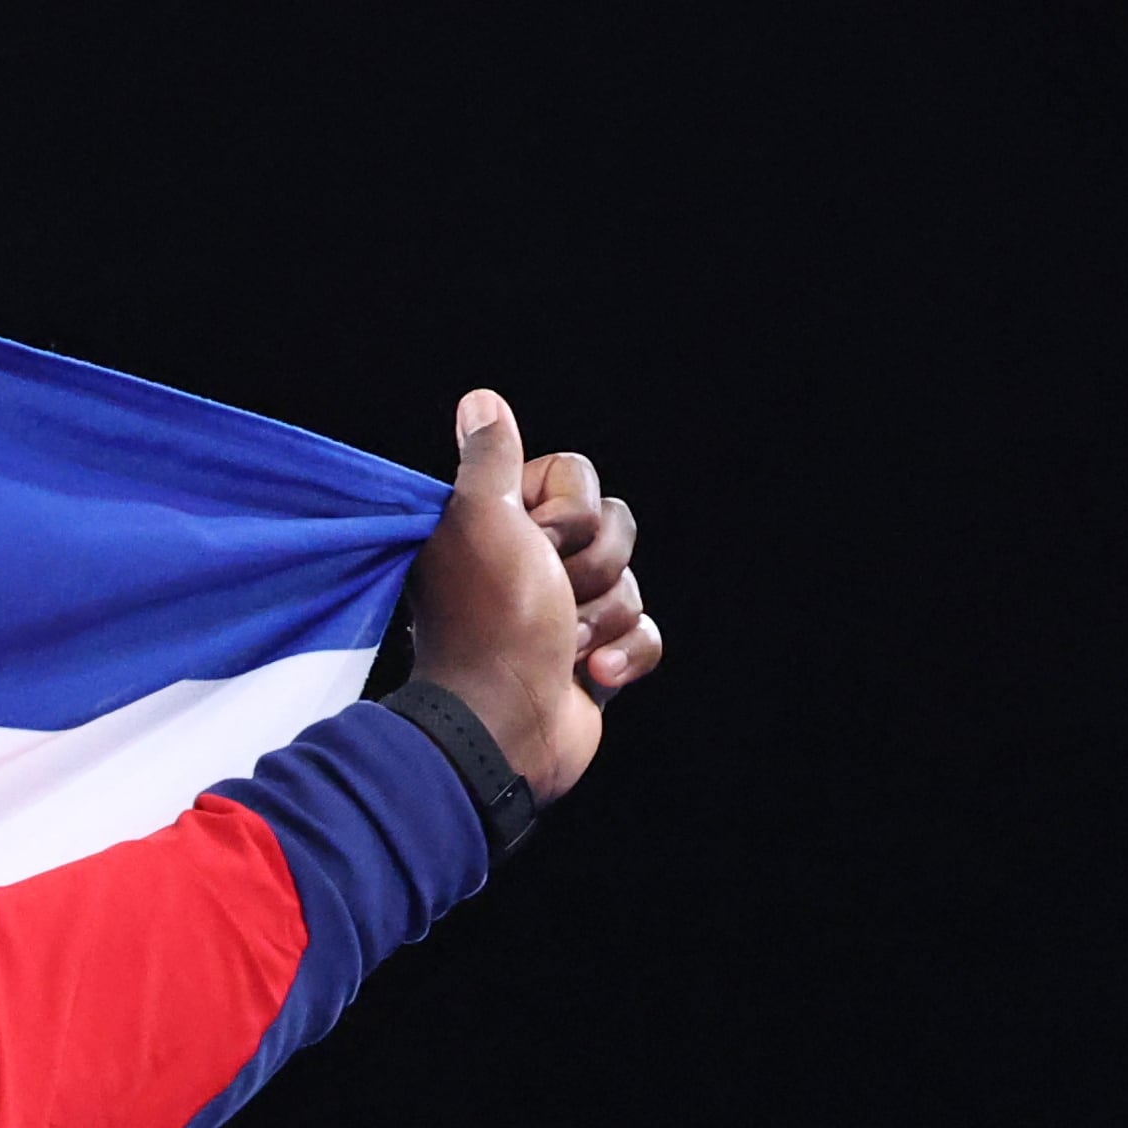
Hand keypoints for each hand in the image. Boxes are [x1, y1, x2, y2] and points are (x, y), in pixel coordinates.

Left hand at [405, 387, 662, 800]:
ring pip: (631, 582)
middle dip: (595, 567)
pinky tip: (594, 674)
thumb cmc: (493, 619)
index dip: (570, 510)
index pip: (576, 478)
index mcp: (501, 525)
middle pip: (613, 528)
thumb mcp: (483, 519)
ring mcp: (565, 613)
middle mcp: (531, 564)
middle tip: (551, 597)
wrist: (505, 724)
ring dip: (603, 616)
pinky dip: (627, 653)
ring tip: (562, 646)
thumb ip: (490, 459)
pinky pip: (647, 633)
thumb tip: (480, 402)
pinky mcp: (595, 658)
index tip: (535, 541)